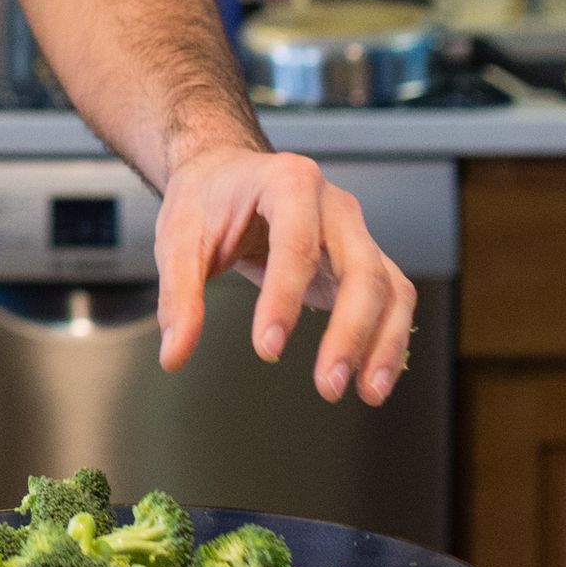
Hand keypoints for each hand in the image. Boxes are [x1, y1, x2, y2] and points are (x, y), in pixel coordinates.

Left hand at [151, 142, 416, 399]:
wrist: (227, 173)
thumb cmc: (208, 198)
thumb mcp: (179, 239)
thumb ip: (179, 296)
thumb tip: (175, 353)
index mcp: (288, 183)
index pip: (296, 246)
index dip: (284, 299)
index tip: (266, 347)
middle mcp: (334, 206)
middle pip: (361, 269)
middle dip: (350, 332)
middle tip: (327, 384)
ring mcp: (355, 233)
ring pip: (389, 288)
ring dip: (383, 343)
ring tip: (367, 393)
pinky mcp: (361, 261)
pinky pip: (391, 300)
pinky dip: (388, 340)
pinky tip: (372, 378)